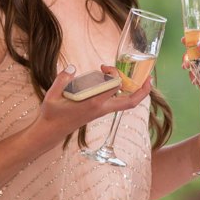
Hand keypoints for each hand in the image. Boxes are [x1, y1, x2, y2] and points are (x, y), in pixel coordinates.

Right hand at [33, 65, 150, 144]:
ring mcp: (101, 112)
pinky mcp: (99, 113)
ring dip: (135, 93)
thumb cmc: (51, 114)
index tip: (104, 67)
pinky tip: (120, 84)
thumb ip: (62, 79)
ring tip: (140, 79)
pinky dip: (124, 94)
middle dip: (143, 91)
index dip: (115, 73)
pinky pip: (118, 104)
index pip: (115, 87)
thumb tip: (72, 68)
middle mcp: (101, 109)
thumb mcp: (52, 95)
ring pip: (126, 104)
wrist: (51, 131)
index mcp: (92, 103)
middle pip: (130, 102)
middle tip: (149, 78)